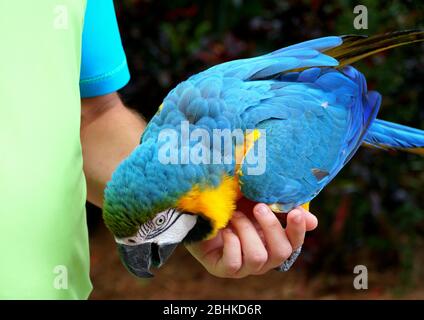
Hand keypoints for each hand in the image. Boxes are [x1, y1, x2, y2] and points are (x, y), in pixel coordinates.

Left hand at [185, 198, 317, 277]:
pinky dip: (231, 242)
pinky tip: (224, 230)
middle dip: (271, 228)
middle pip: (281, 253)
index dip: (298, 230)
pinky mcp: (224, 269)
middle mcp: (262, 257)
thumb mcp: (256, 199)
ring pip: (257, 258)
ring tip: (234, 216)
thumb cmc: (231, 203)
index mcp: (273, 241)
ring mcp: (243, 266)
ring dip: (246, 231)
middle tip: (258, 207)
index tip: (295, 212)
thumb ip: (280, 207)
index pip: (294, 243)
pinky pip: (235, 263)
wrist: (199, 210)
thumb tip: (314, 222)